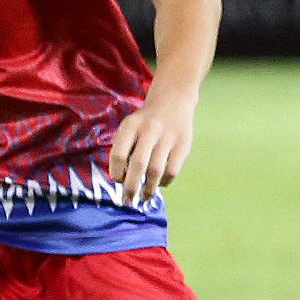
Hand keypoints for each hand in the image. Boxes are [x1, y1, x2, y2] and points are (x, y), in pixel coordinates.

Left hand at [109, 87, 195, 202]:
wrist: (173, 99)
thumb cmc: (146, 120)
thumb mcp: (130, 126)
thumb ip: (124, 149)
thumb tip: (122, 181)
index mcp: (131, 126)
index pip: (118, 154)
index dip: (116, 172)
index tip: (118, 181)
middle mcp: (149, 130)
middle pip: (138, 165)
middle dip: (131, 187)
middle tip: (128, 200)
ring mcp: (168, 137)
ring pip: (156, 171)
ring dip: (149, 189)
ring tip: (144, 197)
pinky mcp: (183, 145)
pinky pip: (172, 170)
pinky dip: (164, 181)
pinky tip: (160, 183)